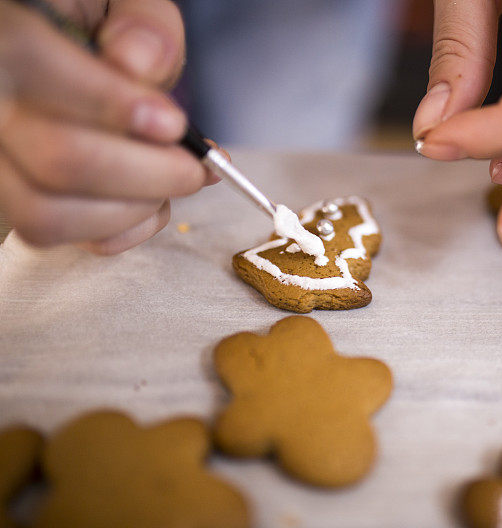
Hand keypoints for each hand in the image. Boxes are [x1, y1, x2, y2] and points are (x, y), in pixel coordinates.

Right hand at [0, 0, 213, 254]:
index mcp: (5, 35)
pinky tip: (147, 200)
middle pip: (59, 158)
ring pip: (47, 214)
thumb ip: (143, 22)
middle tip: (193, 166)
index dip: (112, 104)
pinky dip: (118, 231)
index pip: (34, 64)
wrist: (68, 56)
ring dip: (133, 209)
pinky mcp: (13, 202)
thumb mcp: (124, 2)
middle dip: (149, 173)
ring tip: (171, 181)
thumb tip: (137, 65)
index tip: (172, 123)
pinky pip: (55, 240)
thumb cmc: (100, 30)